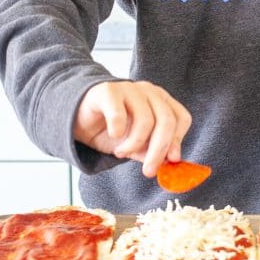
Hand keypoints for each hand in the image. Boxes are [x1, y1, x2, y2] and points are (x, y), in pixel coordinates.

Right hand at [73, 81, 191, 176]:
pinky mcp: (108, 91)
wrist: (78, 118)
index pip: (181, 118)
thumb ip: (151, 150)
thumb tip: (169, 162)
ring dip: (134, 144)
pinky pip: (119, 114)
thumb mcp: (134, 145)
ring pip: (146, 120)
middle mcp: (148, 92)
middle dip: (159, 150)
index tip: (169, 161)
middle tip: (148, 170)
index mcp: (160, 101)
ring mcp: (129, 88)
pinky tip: (113, 136)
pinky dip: (118, 131)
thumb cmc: (110, 129)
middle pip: (166, 121)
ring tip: (121, 152)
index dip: (177, 141)